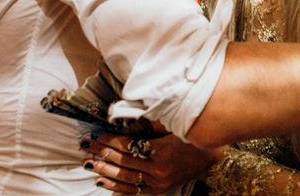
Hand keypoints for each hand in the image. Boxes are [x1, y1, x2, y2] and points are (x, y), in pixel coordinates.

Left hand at [83, 133, 222, 193]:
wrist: (211, 156)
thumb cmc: (192, 135)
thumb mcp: (174, 124)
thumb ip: (152, 120)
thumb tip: (130, 113)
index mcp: (161, 151)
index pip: (128, 146)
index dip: (111, 142)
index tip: (98, 136)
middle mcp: (157, 170)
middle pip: (124, 162)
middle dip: (104, 155)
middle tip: (89, 150)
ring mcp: (158, 182)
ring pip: (126, 179)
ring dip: (106, 172)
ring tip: (92, 165)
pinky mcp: (159, 189)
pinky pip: (134, 191)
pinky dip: (118, 187)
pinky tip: (105, 183)